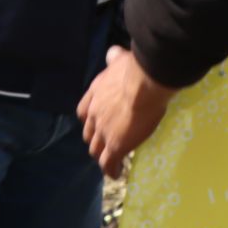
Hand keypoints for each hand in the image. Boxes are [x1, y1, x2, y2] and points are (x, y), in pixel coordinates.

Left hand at [78, 46, 176, 179]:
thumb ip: (114, 59)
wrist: (143, 84)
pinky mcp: (116, 146)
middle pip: (89, 133)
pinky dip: (111, 169)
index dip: (89, 120)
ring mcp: (103, 132)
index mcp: (95, 95)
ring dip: (102, 156)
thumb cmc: (135, 69)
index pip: (84, 112)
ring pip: (96, 150)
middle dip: (95, 139)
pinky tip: (116, 174)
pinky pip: (109, 163)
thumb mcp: (120, 60)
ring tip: (110, 161)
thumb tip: (112, 53)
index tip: (95, 123)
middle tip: (104, 143)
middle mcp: (94, 115)